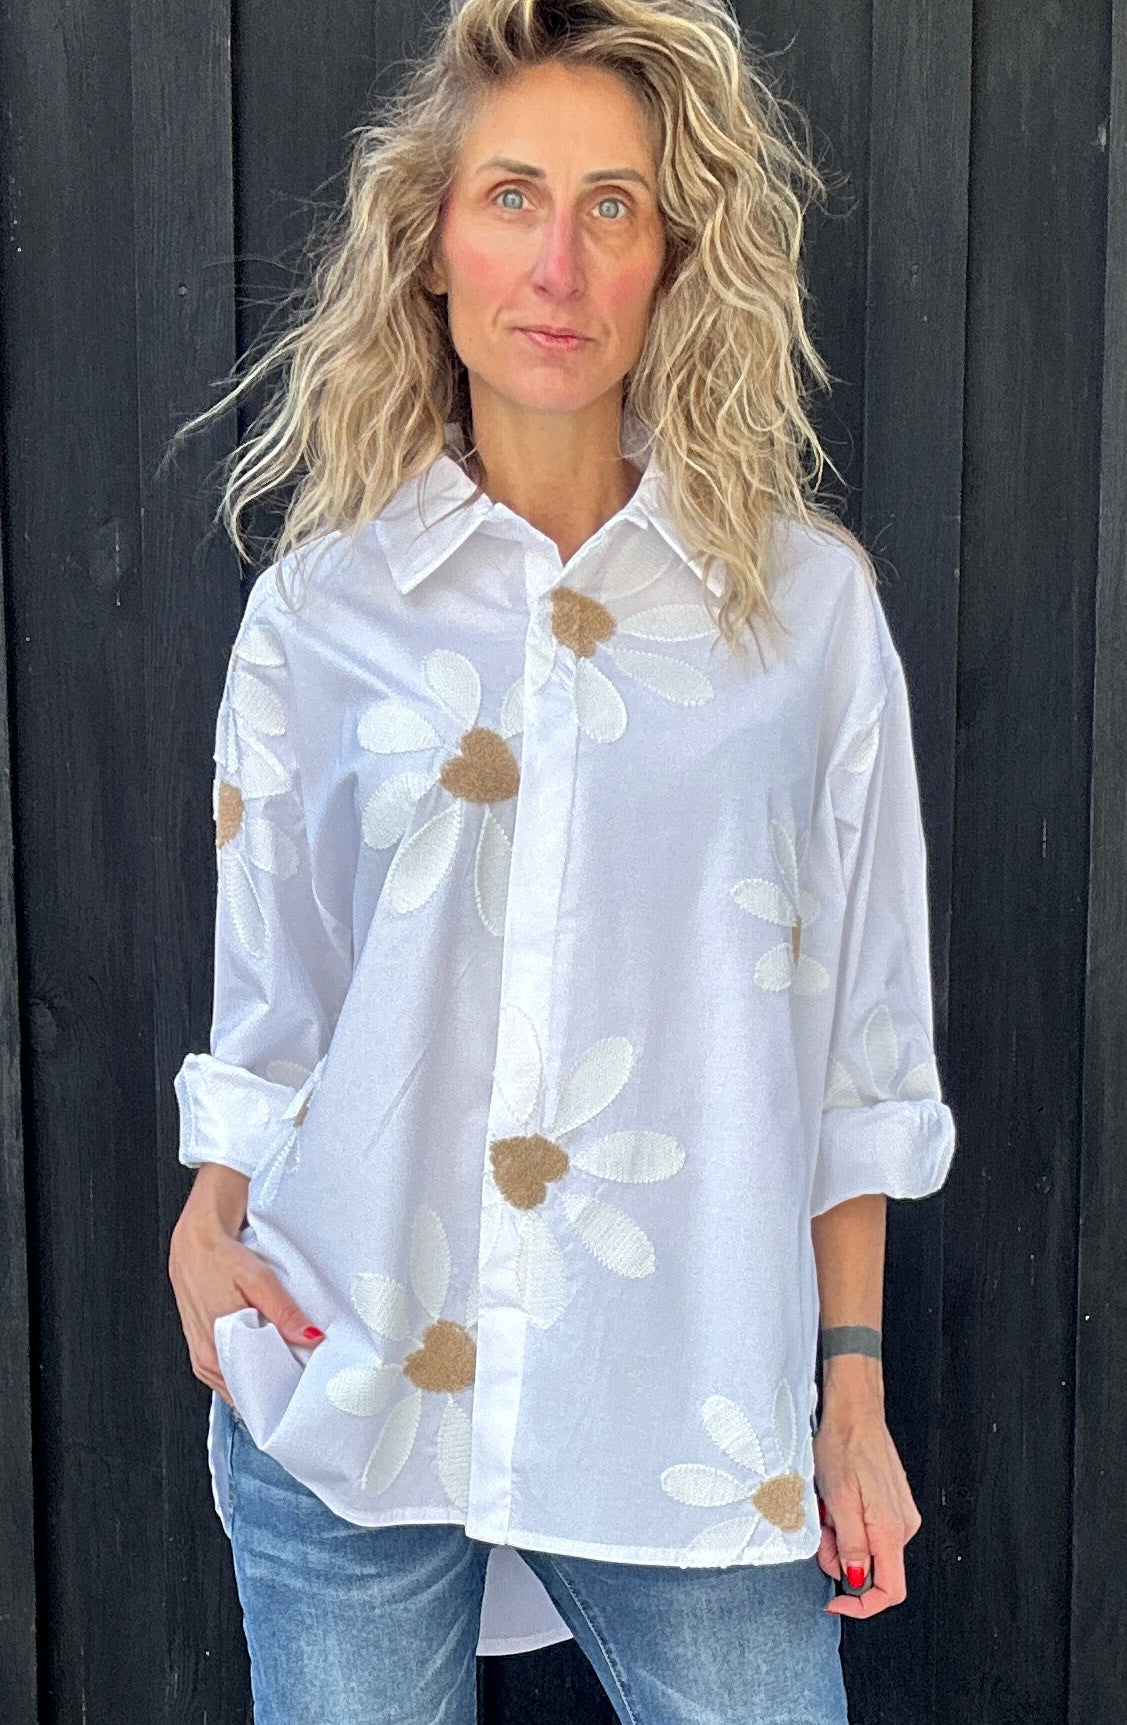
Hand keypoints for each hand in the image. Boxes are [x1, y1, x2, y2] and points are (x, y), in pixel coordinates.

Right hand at [168, 1166, 323, 1407]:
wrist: (194, 1242)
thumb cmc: (219, 1258)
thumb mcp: (258, 1280)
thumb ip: (284, 1312)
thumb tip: (311, 1336)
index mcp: (215, 1350)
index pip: (253, 1391)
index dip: (281, 1391)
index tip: (305, 1387)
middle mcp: (206, 1359)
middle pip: (246, 1390)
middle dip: (274, 1387)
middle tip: (303, 1377)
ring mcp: (202, 1356)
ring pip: (237, 1382)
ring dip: (261, 1377)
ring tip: (288, 1366)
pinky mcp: (203, 1347)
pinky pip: (229, 1370)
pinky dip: (248, 1366)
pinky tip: (266, 1355)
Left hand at [812, 1391, 921, 1618]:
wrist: (855, 1410)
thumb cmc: (845, 1445)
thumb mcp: (838, 1499)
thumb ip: (851, 1545)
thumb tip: (856, 1578)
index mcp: (891, 1528)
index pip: (891, 1590)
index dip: (862, 1605)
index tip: (836, 1600)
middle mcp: (902, 1525)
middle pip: (873, 1568)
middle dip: (841, 1558)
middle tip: (821, 1531)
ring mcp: (899, 1514)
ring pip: (867, 1548)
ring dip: (841, 1537)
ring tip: (827, 1507)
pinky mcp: (891, 1504)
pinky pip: (869, 1529)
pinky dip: (848, 1522)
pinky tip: (836, 1501)